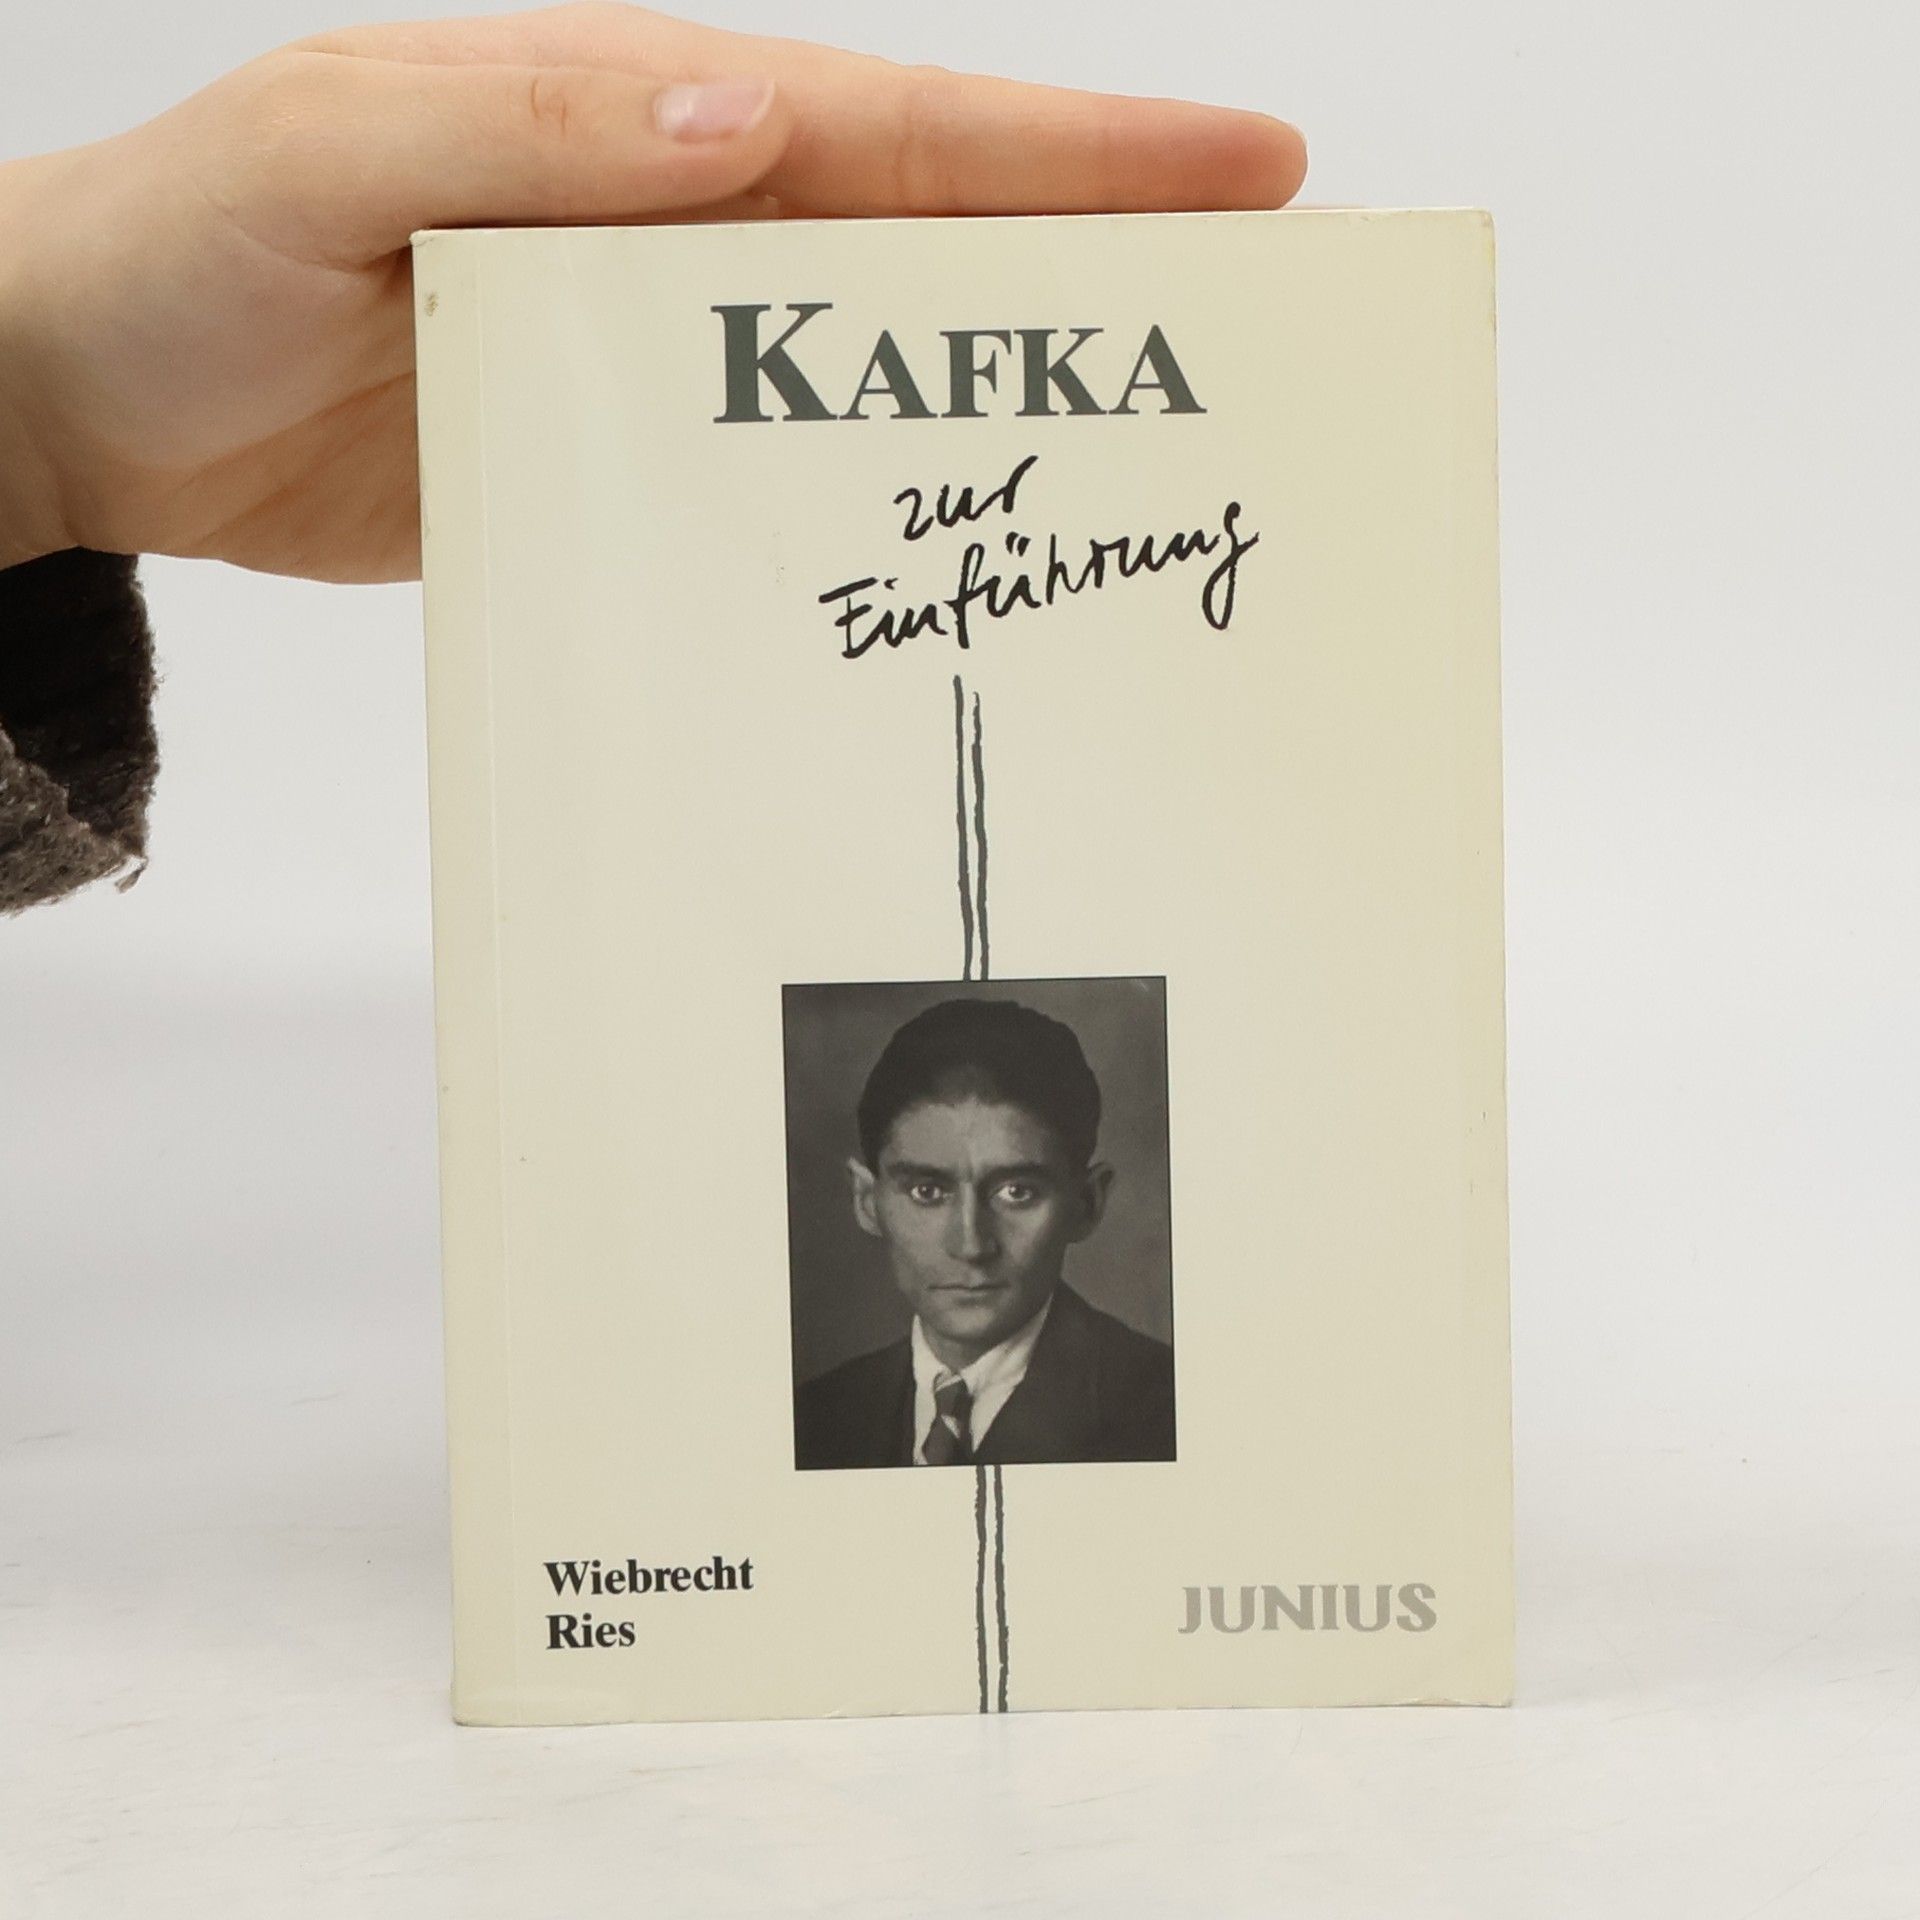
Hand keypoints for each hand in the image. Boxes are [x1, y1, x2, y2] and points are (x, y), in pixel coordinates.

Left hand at [0, 4, 1304, 580]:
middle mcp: (673, 233)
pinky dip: (860, 516)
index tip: (1242, 171)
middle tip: (1261, 314)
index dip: (1074, 155)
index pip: (895, 130)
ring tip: (1144, 457)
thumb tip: (741, 127)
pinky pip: (770, 487)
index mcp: (636, 125)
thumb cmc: (188, 245)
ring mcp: (655, 362)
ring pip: (868, 383)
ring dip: (998, 415)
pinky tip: (928, 566)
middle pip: (927, 250)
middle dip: (1097, 270)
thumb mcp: (339, 152)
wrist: (99, 396)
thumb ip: (532, 139)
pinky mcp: (618, 471)